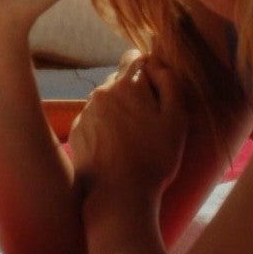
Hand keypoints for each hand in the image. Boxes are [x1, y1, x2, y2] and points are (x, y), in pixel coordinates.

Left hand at [71, 51, 188, 199]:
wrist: (119, 196)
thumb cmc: (154, 158)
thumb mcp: (176, 119)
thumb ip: (169, 83)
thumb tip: (156, 65)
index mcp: (125, 85)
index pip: (134, 57)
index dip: (149, 71)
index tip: (157, 92)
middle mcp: (100, 93)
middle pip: (119, 81)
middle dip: (133, 93)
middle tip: (148, 122)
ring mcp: (85, 113)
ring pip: (105, 101)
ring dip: (118, 111)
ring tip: (132, 140)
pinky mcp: (76, 132)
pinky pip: (93, 120)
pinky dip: (104, 128)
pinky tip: (116, 149)